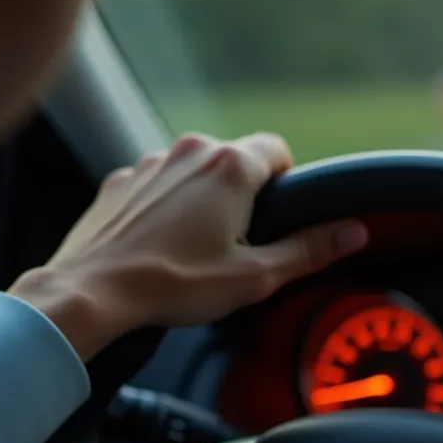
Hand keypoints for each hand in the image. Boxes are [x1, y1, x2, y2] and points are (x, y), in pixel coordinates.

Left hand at [9, 132, 367, 360]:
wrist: (89, 292)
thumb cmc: (172, 285)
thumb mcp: (255, 276)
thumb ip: (310, 250)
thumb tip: (353, 231)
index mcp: (230, 167)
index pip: (278, 149)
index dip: (287, 182)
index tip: (278, 217)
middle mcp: (190, 151)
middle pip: (236, 159)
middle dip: (245, 195)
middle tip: (239, 243)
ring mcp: (150, 163)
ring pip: (195, 171)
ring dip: (203, 199)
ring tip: (195, 249)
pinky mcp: (120, 181)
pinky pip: (158, 185)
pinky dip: (166, 207)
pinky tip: (160, 246)